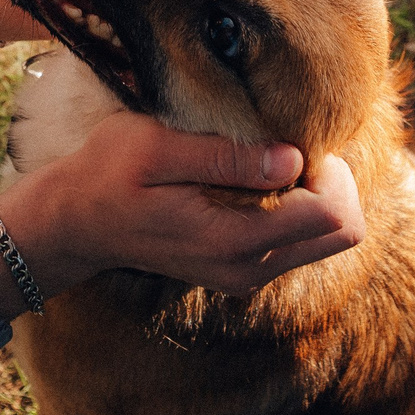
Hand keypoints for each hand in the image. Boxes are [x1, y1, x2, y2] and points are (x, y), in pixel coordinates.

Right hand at [0, 111, 365, 314]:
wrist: (72, 224)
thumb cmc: (107, 174)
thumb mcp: (156, 148)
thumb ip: (225, 157)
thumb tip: (292, 159)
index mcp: (234, 240)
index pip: (333, 216)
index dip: (329, 170)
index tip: (289, 139)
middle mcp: (249, 269)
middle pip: (342, 234)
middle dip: (332, 185)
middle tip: (286, 148)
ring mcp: (245, 275)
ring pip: (324, 240)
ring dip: (312, 196)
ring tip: (264, 161)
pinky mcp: (240, 270)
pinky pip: (296, 243)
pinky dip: (292, 209)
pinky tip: (251, 180)